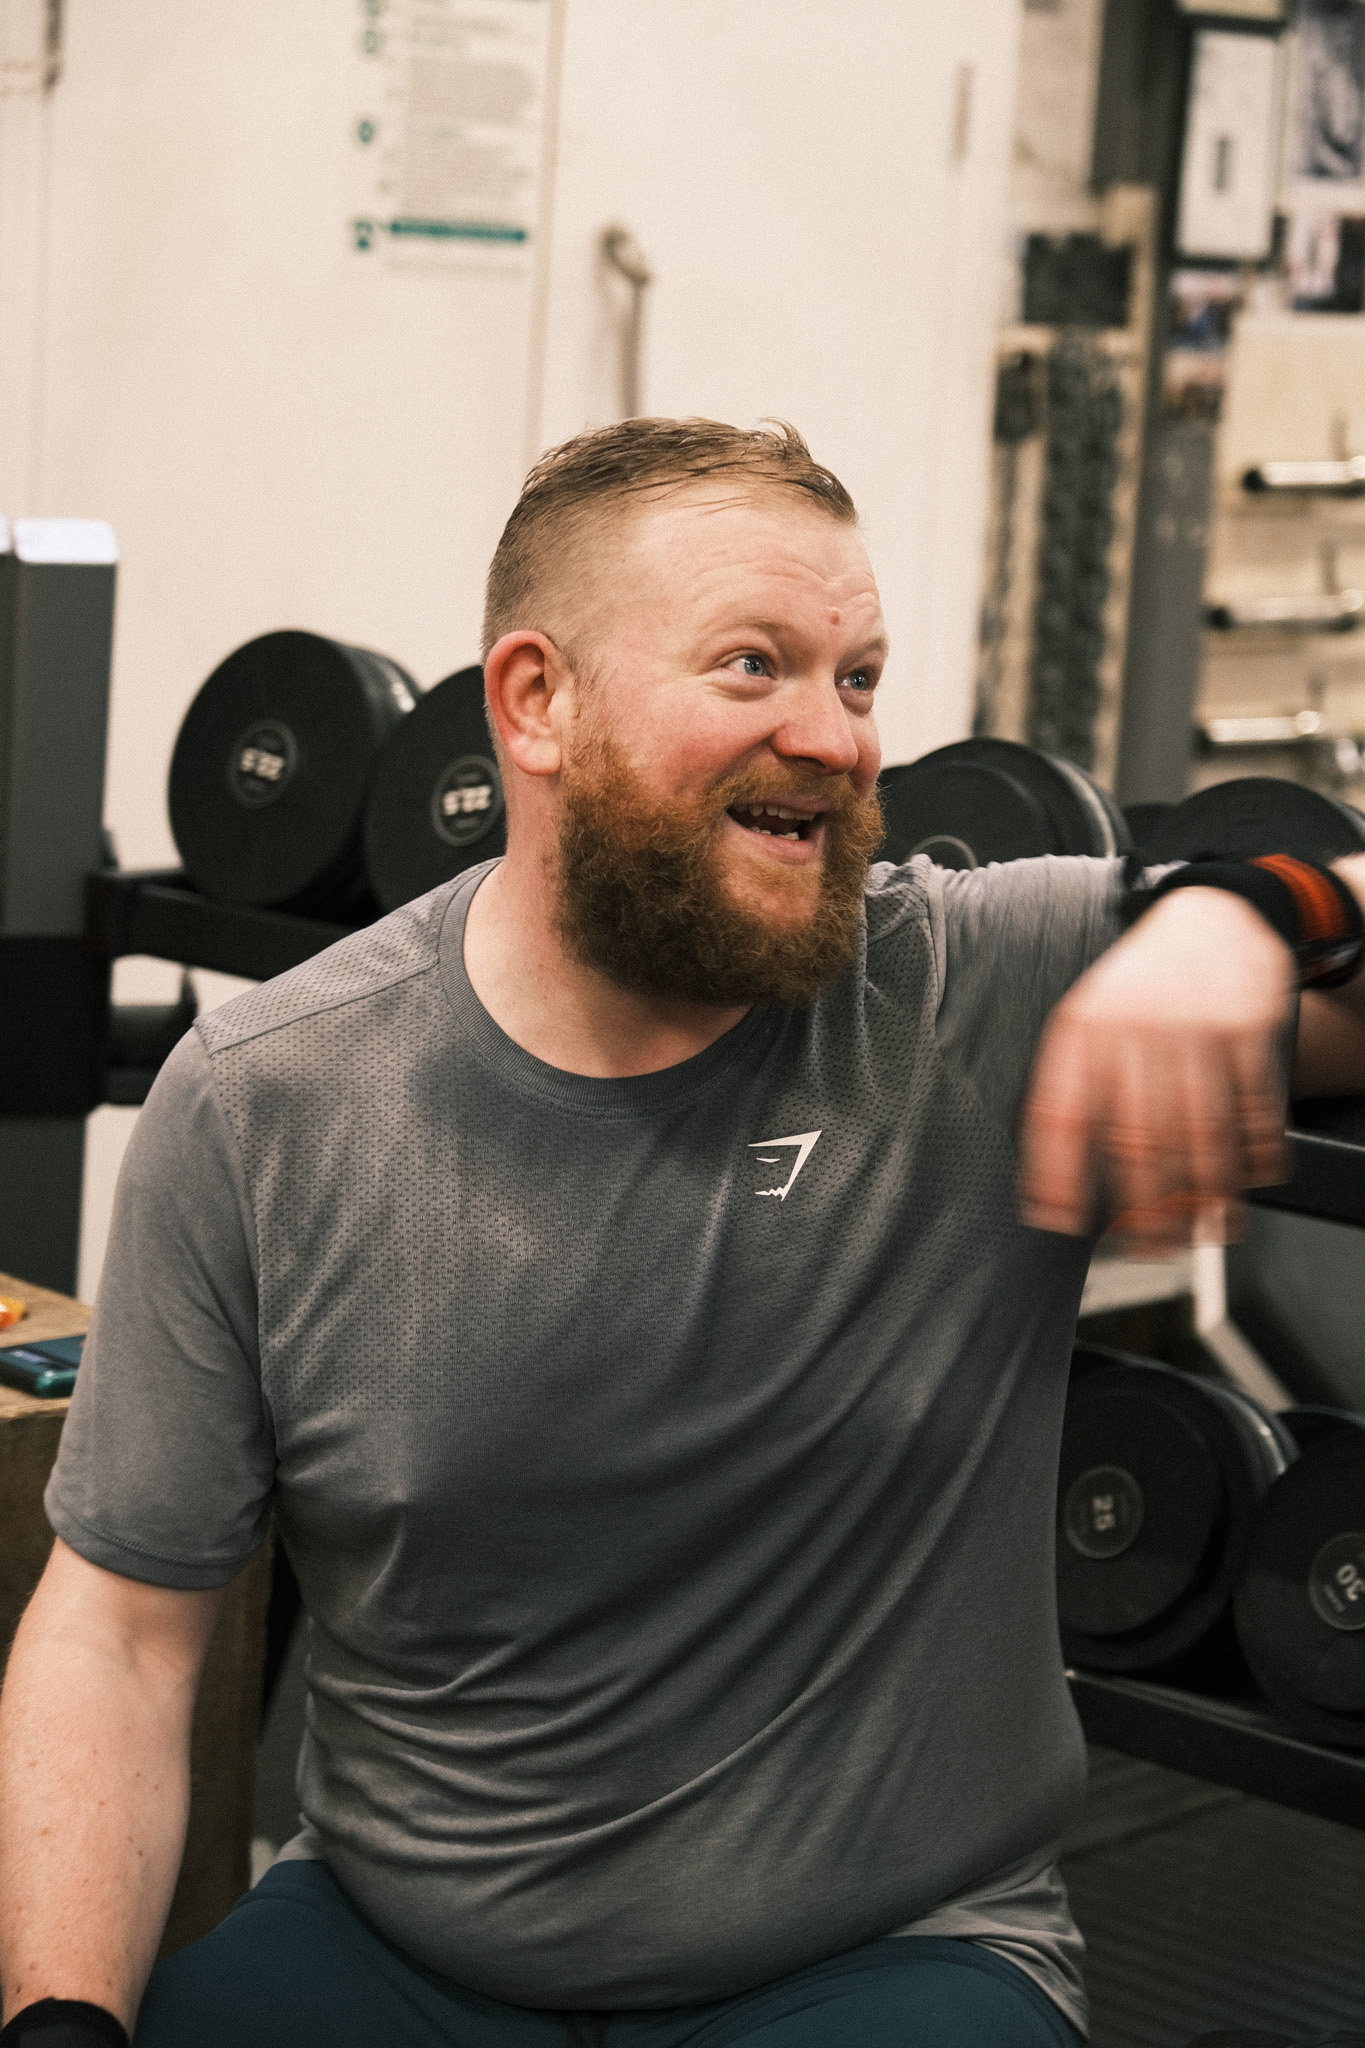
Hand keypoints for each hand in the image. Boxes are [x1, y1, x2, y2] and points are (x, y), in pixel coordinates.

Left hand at [1019, 887, 1293, 1252]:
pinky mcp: (1246, 1032)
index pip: (1060, 1114)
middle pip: (1137, 1140)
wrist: (1214, 916)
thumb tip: (1055, 1175)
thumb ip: (1074, 1085)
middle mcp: (1134, 1032)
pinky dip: (1254, 1156)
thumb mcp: (1089, 1017)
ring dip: (1204, 1196)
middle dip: (1142, 1208)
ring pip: (1199, 1135)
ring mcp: (1193, 1031)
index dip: (1055, 1175)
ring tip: (1204, 1230)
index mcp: (1082, 1031)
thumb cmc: (1142, 983)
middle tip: (1147, 1246)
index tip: (1056, 1220)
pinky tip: (1248, 1181)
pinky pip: (1252, 1110)